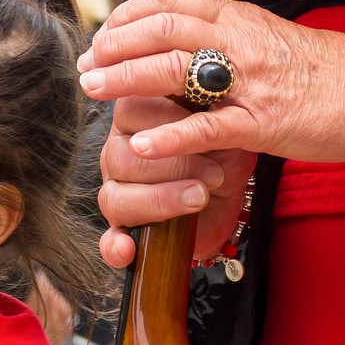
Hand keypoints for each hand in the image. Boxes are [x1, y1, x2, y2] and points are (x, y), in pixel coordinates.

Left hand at [80, 0, 344, 264]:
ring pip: (175, 68)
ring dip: (126, 78)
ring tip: (94, 91)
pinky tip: (142, 145)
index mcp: (244, 19)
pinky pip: (208, 128)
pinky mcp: (263, 123)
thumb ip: (235, 41)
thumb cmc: (333, 75)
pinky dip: (170, 137)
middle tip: (88, 63)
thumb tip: (198, 42)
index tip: (106, 30)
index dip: (132, 11)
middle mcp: (242, 41)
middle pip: (163, 26)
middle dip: (116, 43)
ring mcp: (251, 82)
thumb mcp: (277, 42)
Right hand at [98, 100, 254, 267]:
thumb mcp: (221, 121)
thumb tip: (189, 94)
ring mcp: (118, 191)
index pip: (129, 110)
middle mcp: (119, 153)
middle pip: (121, 158)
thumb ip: (200, 108)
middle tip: (213, 172)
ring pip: (116, 198)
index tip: (201, 124)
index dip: (165, 121)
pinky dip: (116, 247)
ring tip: (199, 197)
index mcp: (136, 118)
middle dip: (172, 165)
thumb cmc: (224, 147)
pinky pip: (109, 240)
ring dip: (161, 200)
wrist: (234, 190)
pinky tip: (128, 250)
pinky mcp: (126, 228)